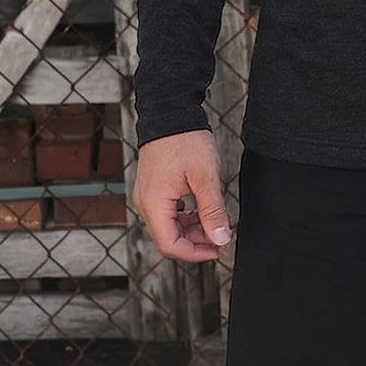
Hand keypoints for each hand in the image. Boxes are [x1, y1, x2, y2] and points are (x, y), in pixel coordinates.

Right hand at [133, 128, 232, 262]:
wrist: (171, 112)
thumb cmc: (185, 139)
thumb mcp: (205, 176)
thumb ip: (213, 210)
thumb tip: (220, 239)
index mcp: (154, 203)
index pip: (170, 245)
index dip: (194, 253)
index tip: (216, 250)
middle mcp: (145, 202)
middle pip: (168, 237)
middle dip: (195, 241)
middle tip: (220, 237)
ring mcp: (147, 194)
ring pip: (168, 225)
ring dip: (191, 229)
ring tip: (214, 224)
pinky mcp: (152, 187)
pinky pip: (166, 212)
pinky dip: (184, 217)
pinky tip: (201, 211)